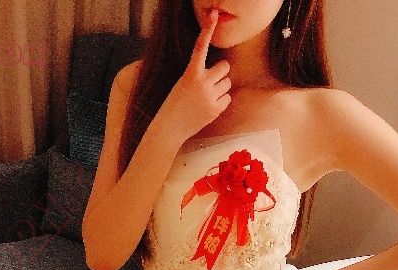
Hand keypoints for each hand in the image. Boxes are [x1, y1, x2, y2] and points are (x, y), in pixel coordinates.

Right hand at [158, 10, 231, 144]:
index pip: (200, 46)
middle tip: (210, 82)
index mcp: (190, 73)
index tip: (213, 14)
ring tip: (206, 97)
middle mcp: (202, 82)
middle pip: (225, 67)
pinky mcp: (215, 109)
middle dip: (220, 73)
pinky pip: (227, 99)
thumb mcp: (182, 84)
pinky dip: (221, 102)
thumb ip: (199, 76)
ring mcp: (210, 96)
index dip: (207, 29)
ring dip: (221, 88)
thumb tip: (220, 73)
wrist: (169, 128)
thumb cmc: (174, 104)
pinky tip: (208, 106)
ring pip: (227, 83)